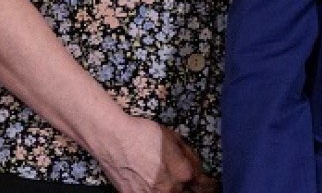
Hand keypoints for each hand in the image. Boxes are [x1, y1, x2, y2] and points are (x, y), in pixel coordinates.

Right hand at [91, 117, 212, 192]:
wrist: (112, 137)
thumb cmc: (143, 135)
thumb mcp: (176, 141)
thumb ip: (191, 159)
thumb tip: (198, 170)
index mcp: (183, 174)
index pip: (205, 187)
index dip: (209, 185)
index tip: (209, 184)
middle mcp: (168, 189)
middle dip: (193, 190)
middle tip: (196, 187)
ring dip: (176, 192)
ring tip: (174, 185)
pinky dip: (156, 192)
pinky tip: (156, 186)